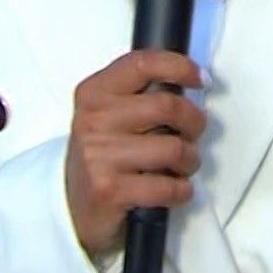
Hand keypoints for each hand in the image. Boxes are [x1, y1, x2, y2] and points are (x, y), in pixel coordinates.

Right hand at [65, 50, 206, 256]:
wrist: (71, 208)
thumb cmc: (102, 157)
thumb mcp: (109, 116)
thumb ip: (139, 95)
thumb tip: (190, 81)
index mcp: (93, 93)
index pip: (142, 64)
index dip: (179, 66)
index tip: (201, 79)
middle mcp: (92, 120)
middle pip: (167, 106)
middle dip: (195, 121)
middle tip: (194, 132)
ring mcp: (98, 156)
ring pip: (174, 148)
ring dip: (190, 160)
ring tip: (183, 165)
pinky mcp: (109, 191)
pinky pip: (168, 186)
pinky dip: (182, 190)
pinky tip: (174, 189)